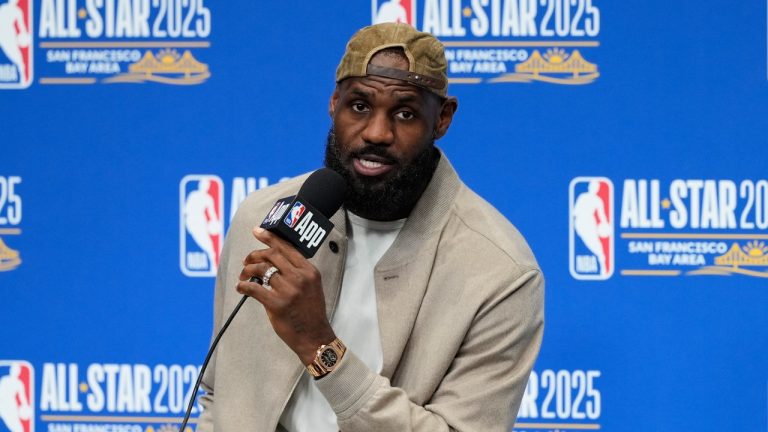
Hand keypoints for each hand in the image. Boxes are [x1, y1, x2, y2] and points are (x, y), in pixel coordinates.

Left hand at [237, 227, 335, 364]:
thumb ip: (297, 273)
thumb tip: (273, 262)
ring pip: (261, 270)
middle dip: (254, 255)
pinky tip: (241, 288)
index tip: (258, 231)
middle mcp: (300, 277)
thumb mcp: (312, 287)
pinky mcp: (277, 304)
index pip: (287, 247)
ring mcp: (288, 290)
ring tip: (243, 276)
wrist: (315, 336)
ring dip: (247, 271)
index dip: (270, 237)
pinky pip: (254, 289)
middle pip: (271, 255)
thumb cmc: (311, 313)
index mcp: (309, 271)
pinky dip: (243, 286)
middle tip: (246, 260)